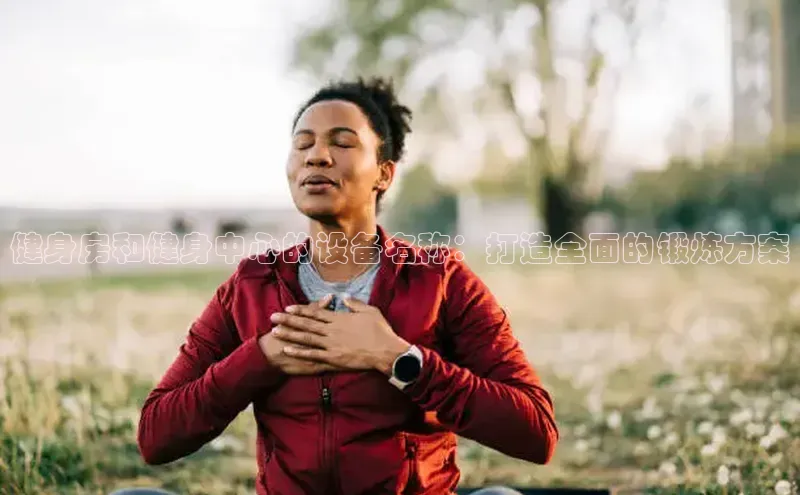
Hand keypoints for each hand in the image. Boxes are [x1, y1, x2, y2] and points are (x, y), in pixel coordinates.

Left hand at [269, 297, 409, 374]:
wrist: (386, 351)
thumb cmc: (380, 330)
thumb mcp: (370, 311)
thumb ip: (355, 304)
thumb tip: (344, 297)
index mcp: (339, 318)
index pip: (316, 312)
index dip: (301, 310)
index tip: (288, 308)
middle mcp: (332, 330)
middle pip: (306, 323)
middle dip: (288, 320)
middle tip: (273, 317)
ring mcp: (331, 345)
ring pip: (306, 338)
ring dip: (289, 334)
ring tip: (275, 332)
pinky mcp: (333, 358)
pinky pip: (313, 355)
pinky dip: (299, 352)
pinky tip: (288, 350)